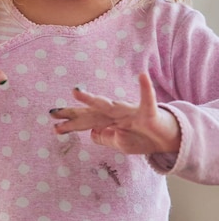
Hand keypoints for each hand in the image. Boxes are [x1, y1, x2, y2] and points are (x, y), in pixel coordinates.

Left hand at [49, 73, 180, 153]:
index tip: (53, 127)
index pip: (87, 122)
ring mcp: (131, 113)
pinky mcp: (148, 113)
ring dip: (92, 99)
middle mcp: (117, 115)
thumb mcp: (121, 144)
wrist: (168, 139)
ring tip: (75, 92)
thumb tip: (92, 134)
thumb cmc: (144, 138)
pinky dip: (146, 88)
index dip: (71, 124)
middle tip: (52, 112)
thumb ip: (107, 139)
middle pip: (91, 113)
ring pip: (109, 106)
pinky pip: (147, 100)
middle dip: (72, 113)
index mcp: (110, 122)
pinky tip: (142, 76)